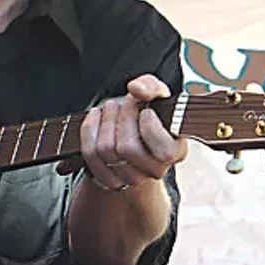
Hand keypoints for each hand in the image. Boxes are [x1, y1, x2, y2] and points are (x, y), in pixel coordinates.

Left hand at [59, 74, 187, 191]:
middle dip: (122, 118)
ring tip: (111, 108)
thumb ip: (151, 85)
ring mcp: (132, 177)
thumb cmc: (148, 110)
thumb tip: (137, 90)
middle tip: (123, 102)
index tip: (145, 111)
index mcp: (175, 152)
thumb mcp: (155, 93)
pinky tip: (95, 116)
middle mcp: (155, 170)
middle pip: (128, 148)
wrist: (133, 127)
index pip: (164, 152)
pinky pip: (91, 154)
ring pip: (107, 150)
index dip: (150, 128)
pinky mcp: (110, 179)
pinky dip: (88, 131)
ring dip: (105, 121)